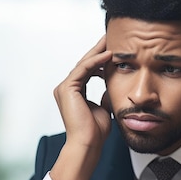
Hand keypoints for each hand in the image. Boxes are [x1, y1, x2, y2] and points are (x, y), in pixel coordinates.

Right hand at [50, 36, 112, 179]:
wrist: (88, 143)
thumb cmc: (96, 131)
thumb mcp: (105, 107)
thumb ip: (107, 94)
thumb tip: (116, 84)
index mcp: (73, 92)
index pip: (88, 69)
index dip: (101, 58)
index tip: (115, 49)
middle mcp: (66, 88)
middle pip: (85, 63)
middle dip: (99, 49)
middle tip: (112, 36)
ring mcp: (64, 88)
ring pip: (84, 63)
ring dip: (99, 51)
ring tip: (113, 40)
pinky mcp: (66, 89)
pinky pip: (83, 69)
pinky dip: (96, 61)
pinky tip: (109, 54)